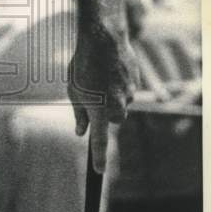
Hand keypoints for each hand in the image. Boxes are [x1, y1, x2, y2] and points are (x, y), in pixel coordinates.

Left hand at [69, 24, 139, 172]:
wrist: (103, 39)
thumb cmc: (83, 65)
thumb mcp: (73, 91)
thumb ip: (79, 114)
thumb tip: (80, 132)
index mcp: (99, 111)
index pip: (100, 142)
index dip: (99, 158)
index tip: (99, 172)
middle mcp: (118, 107)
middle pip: (113, 120)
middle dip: (104, 113)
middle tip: (91, 94)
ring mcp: (130, 95)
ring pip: (121, 104)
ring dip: (111, 97)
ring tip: (99, 75)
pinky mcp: (137, 83)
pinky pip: (127, 90)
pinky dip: (119, 84)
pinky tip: (109, 69)